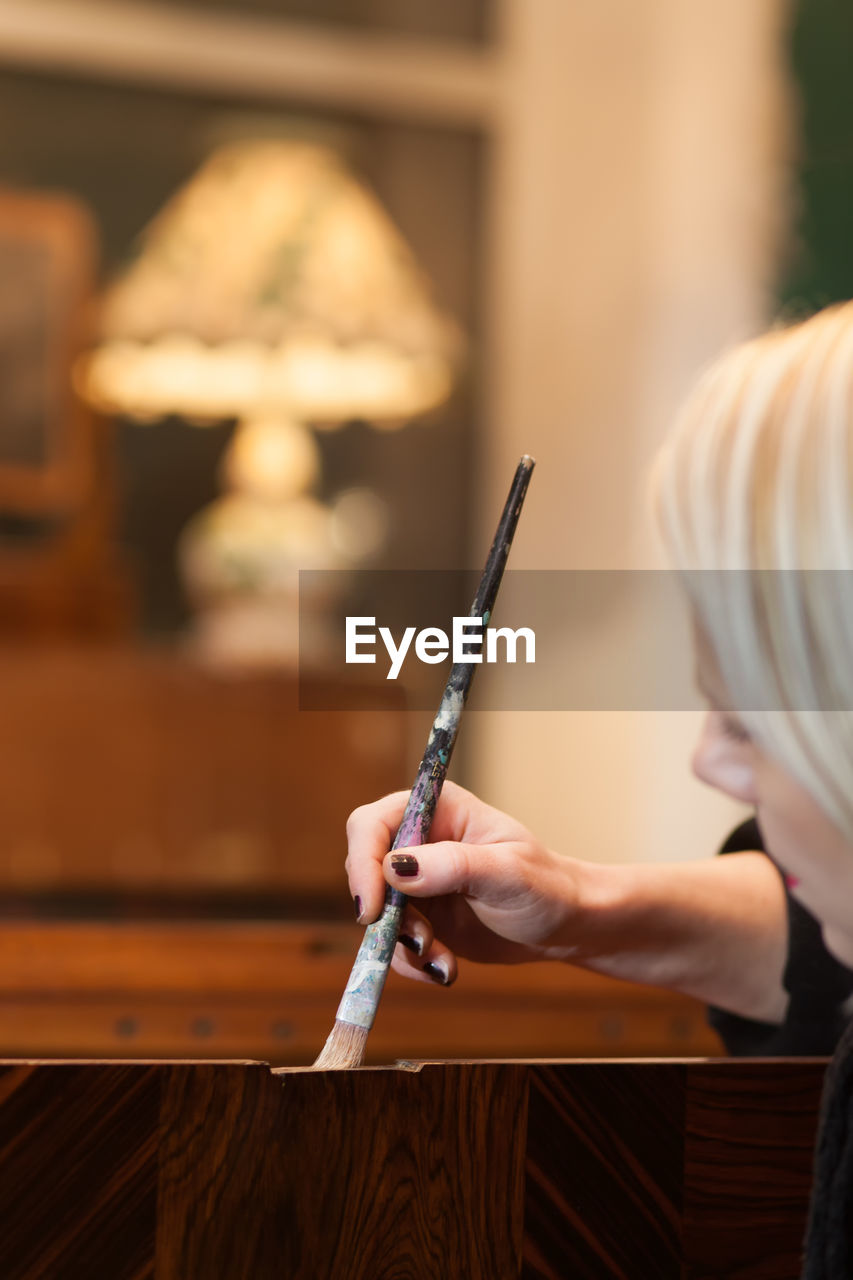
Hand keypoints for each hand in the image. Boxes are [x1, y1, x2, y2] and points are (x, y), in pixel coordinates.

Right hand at [345, 781, 580, 985]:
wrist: (563, 927)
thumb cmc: (546, 886)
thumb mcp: (507, 872)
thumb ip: (453, 865)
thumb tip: (394, 866)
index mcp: (437, 809)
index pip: (372, 823)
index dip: (363, 861)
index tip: (372, 907)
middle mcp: (418, 841)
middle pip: (364, 868)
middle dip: (384, 912)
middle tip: (417, 940)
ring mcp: (416, 881)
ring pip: (376, 912)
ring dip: (401, 944)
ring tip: (441, 960)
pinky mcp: (419, 917)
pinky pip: (393, 942)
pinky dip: (412, 962)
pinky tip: (446, 969)